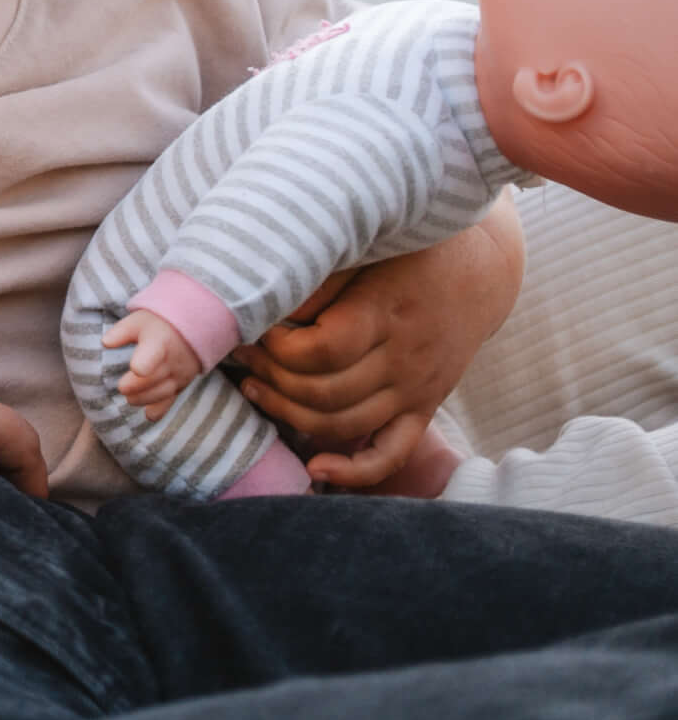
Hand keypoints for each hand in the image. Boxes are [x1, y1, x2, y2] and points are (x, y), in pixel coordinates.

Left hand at [101, 309, 198, 418]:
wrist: (192, 330)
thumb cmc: (157, 325)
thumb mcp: (138, 321)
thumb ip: (121, 332)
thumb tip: (106, 342)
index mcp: (159, 342)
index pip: (154, 354)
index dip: (146, 363)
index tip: (136, 369)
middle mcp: (172, 361)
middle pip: (154, 378)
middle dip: (136, 386)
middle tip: (122, 388)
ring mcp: (179, 375)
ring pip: (162, 392)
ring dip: (144, 399)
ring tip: (129, 399)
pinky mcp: (181, 385)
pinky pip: (172, 400)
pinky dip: (160, 409)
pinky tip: (149, 415)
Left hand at [238, 198, 522, 490]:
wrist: (481, 270)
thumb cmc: (409, 250)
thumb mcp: (365, 248)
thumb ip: (318, 280)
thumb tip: (263, 309)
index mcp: (385, 313)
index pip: (321, 350)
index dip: (275, 347)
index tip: (250, 329)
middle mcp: (404, 358)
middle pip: (324, 392)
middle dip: (270, 378)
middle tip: (238, 358)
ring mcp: (416, 389)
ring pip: (345, 424)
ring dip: (289, 415)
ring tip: (253, 388)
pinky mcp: (424, 408)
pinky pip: (391, 452)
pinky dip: (354, 471)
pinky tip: (315, 470)